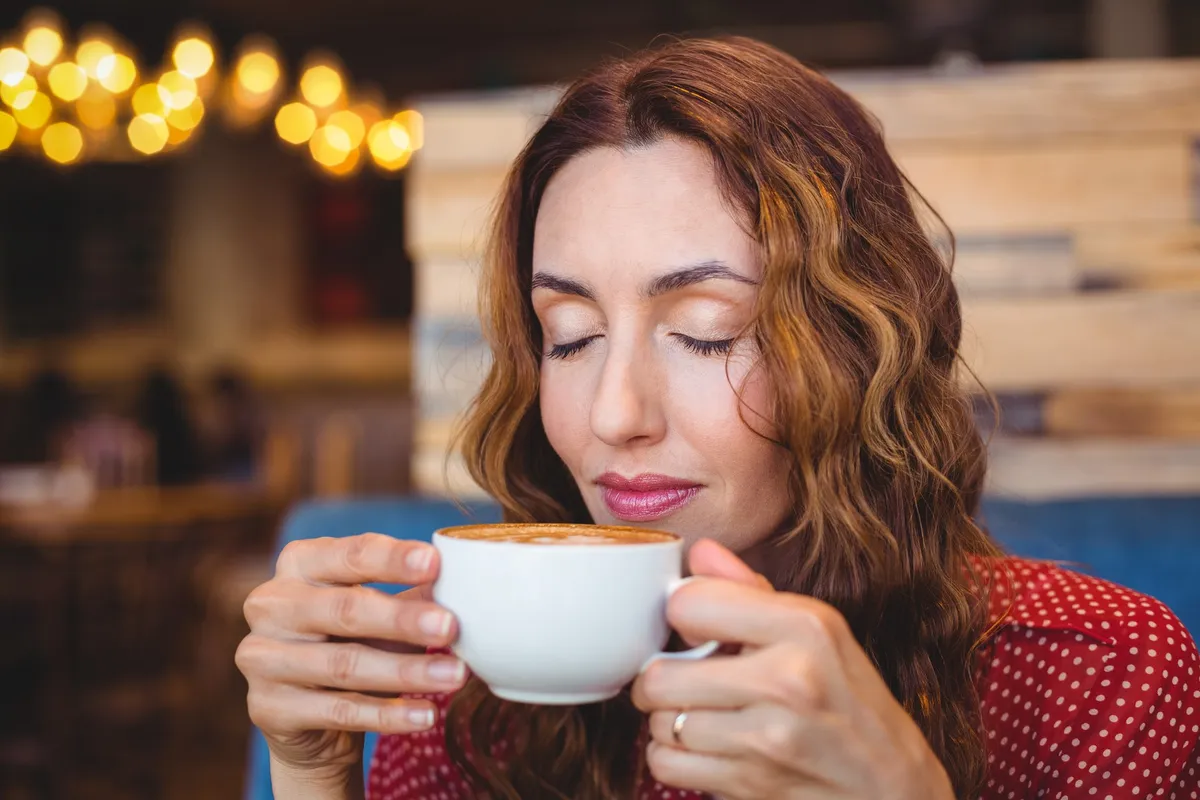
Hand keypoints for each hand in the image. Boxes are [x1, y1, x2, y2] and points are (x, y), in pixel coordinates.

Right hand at [235, 534, 466, 788]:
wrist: (308, 717)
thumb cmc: (352, 642)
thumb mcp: (381, 612)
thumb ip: (414, 593)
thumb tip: (466, 581)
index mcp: (299, 563)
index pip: (349, 555)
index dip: (392, 559)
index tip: (436, 563)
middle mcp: (272, 605)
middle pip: (344, 610)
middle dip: (402, 619)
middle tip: (451, 627)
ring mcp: (262, 657)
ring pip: (345, 665)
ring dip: (406, 672)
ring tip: (455, 676)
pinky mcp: (268, 707)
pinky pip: (338, 711)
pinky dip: (388, 715)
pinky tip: (426, 714)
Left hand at [631, 539, 953, 799]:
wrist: (891, 785)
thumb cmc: (851, 701)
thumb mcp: (818, 630)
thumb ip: (750, 588)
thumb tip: (699, 551)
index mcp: (804, 627)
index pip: (690, 604)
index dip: (682, 614)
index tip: (695, 626)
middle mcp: (787, 680)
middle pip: (661, 674)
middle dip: (661, 675)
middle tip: (681, 676)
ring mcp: (767, 738)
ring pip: (660, 721)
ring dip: (668, 718)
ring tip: (697, 711)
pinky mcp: (750, 784)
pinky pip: (666, 764)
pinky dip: (672, 756)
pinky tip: (701, 744)